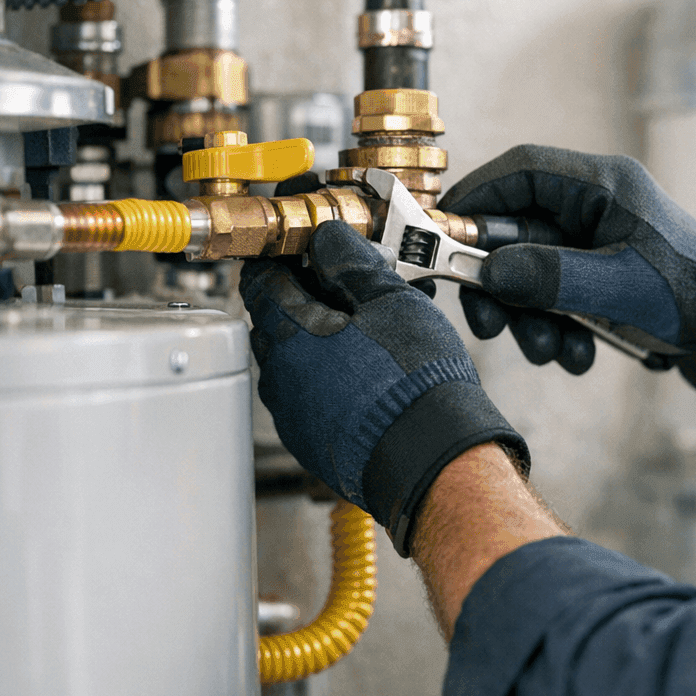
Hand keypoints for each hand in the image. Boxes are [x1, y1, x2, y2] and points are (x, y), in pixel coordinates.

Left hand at [240, 220, 527, 554]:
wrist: (434, 456)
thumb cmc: (415, 384)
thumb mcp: (391, 300)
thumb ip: (352, 262)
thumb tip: (328, 239)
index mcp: (289, 334)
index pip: (261, 279)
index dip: (285, 257)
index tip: (309, 249)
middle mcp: (280, 376)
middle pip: (275, 319)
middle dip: (306, 296)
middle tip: (350, 286)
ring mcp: (294, 413)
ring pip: (294, 359)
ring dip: (319, 338)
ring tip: (368, 329)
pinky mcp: (313, 440)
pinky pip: (310, 394)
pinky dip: (329, 374)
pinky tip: (369, 370)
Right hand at [438, 144, 695, 413]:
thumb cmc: (692, 295)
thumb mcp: (618, 287)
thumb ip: (552, 277)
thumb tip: (489, 273)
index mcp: (604, 186)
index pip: (521, 171)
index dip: (476, 198)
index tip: (441, 232)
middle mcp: (594, 208)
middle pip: (515, 230)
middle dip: (500, 282)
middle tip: (488, 323)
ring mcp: (594, 244)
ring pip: (531, 271)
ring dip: (529, 317)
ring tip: (549, 351)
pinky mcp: (597, 277)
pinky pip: (555, 297)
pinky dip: (555, 329)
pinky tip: (577, 355)